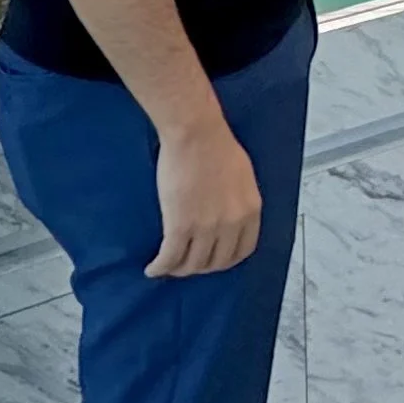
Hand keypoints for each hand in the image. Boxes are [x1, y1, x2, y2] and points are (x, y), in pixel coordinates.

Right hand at [148, 107, 263, 277]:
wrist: (196, 133)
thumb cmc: (217, 145)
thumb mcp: (243, 176)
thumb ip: (239, 200)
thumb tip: (229, 213)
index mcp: (250, 211)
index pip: (243, 250)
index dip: (226, 260)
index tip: (214, 259)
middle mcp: (232, 224)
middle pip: (216, 262)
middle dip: (201, 267)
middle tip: (188, 263)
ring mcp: (207, 228)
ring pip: (192, 264)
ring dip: (179, 269)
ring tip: (168, 266)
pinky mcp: (180, 226)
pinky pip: (170, 258)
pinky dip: (160, 267)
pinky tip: (153, 269)